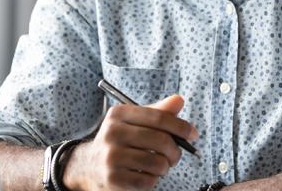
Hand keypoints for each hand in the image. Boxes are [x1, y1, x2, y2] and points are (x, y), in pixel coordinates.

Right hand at [62, 94, 198, 190]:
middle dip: (176, 151)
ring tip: (159, 166)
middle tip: (175, 156)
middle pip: (161, 141)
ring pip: (157, 163)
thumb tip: (179, 101)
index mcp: (119, 114)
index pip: (158, 117)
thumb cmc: (119, 141)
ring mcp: (111, 157)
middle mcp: (112, 133)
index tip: (193, 134)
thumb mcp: (134, 122)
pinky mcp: (113, 178)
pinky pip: (148, 181)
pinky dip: (153, 180)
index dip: (181, 126)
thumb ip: (157, 112)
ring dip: (164, 167)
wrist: (88, 165)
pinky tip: (145, 175)